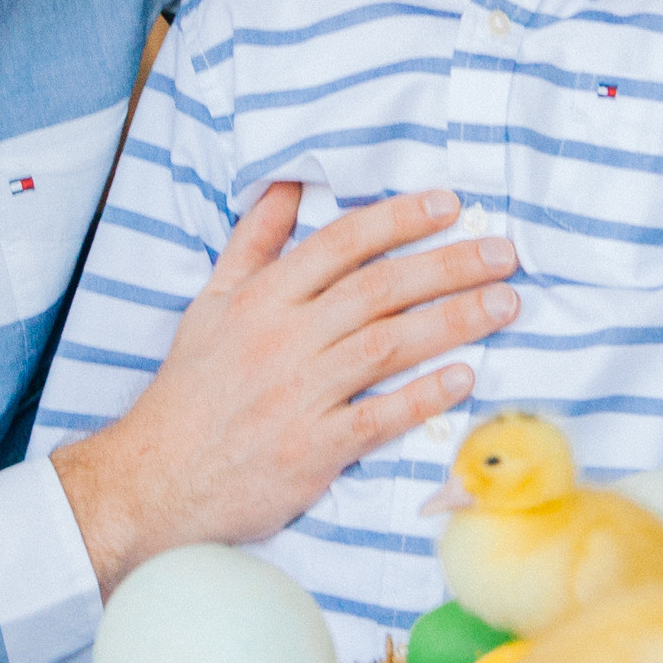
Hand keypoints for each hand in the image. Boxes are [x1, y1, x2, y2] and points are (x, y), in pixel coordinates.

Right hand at [51, 183, 518, 592]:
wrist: (157, 478)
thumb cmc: (191, 389)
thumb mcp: (211, 303)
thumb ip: (254, 242)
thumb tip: (288, 185)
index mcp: (263, 298)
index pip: (342, 243)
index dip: (399, 218)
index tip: (449, 204)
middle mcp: (284, 339)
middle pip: (379, 289)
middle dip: (447, 264)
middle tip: (503, 251)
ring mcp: (299, 394)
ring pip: (388, 344)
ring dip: (452, 320)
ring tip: (505, 303)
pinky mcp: (312, 449)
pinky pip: (378, 417)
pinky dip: (422, 396)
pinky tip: (465, 377)